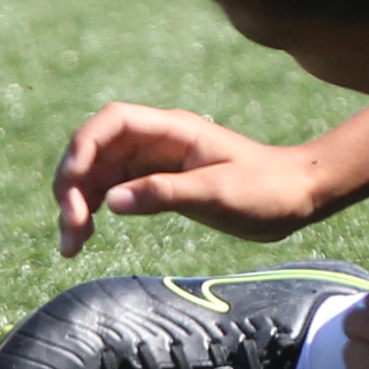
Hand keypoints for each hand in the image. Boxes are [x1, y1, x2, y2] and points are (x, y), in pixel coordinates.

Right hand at [48, 103, 326, 258]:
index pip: (112, 122)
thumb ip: (163, 193)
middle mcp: (157, 142)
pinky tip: (84, 239)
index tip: (72, 184)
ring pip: (98, 176)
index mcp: (173, 130)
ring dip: (77, 204)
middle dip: (73, 185)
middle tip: (71, 227)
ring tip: (71, 246)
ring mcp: (154, 162)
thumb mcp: (216, 193)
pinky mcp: (157, 184)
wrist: (297, 196)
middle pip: (96, 151)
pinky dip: (94, 212)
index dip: (84, 147)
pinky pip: (113, 193)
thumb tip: (110, 201)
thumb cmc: (265, 189)